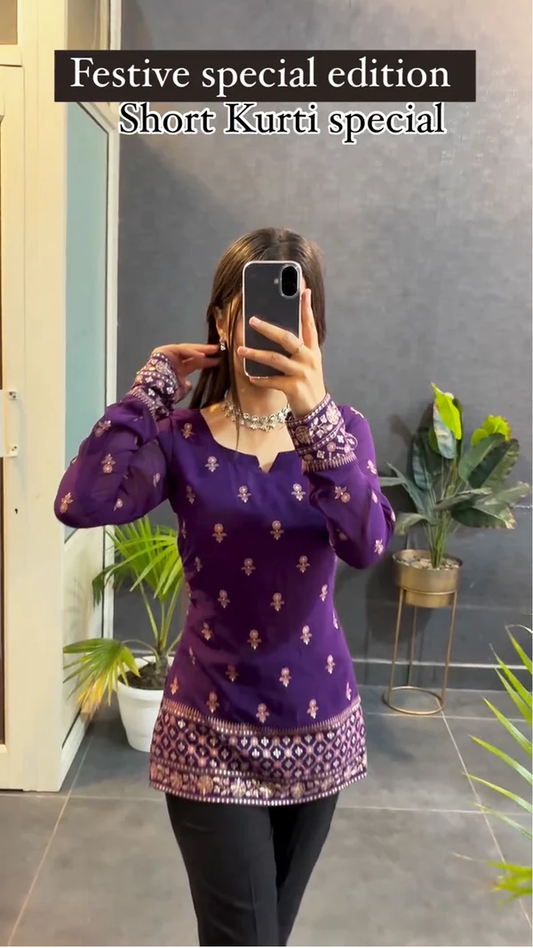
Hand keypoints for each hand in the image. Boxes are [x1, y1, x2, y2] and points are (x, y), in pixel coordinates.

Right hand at [152, 343, 219, 391]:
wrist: (153, 393)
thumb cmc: (166, 394)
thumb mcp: (180, 391)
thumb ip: (185, 387)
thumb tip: (189, 385)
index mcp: (178, 371)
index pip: (194, 364)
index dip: (206, 362)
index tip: (218, 361)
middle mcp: (174, 361)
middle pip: (192, 355)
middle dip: (206, 352)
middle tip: (219, 351)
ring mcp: (168, 355)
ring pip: (187, 349)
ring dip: (201, 349)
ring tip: (214, 350)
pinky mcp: (164, 350)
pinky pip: (180, 349)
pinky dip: (191, 352)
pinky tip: (201, 355)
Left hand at [237, 289, 326, 417]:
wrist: (316, 411)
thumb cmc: (307, 383)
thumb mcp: (307, 363)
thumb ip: (297, 348)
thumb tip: (275, 332)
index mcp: (312, 350)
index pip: (309, 325)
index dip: (306, 307)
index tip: (302, 289)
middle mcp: (309, 358)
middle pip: (287, 338)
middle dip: (268, 328)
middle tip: (252, 320)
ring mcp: (302, 373)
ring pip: (275, 359)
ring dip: (255, 354)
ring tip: (240, 350)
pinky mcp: (294, 388)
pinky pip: (272, 381)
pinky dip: (260, 379)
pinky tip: (250, 377)